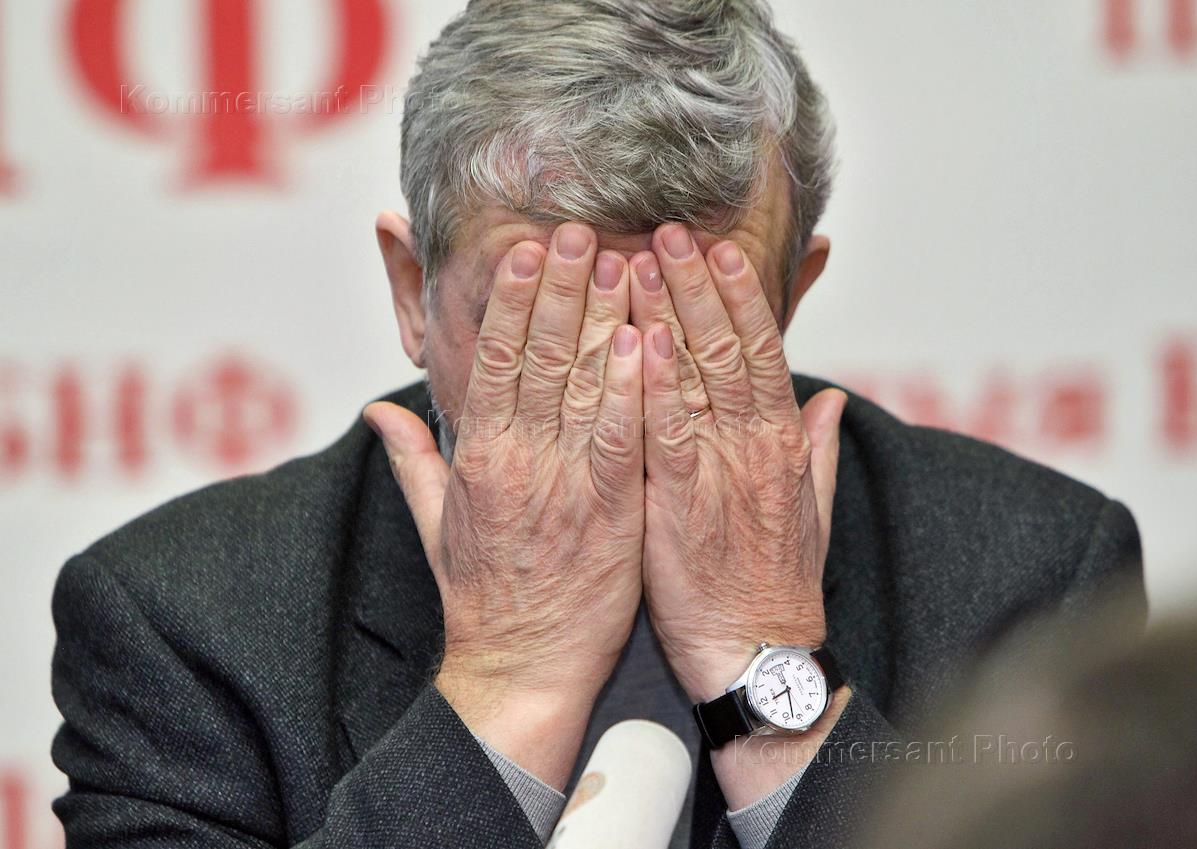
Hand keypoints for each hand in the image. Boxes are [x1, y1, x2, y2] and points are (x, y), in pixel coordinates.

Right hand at [364, 223, 643, 787]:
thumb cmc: (482, 596)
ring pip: (580, 386)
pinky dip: (630, 390)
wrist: (522, 668)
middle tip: (578, 230)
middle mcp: (516, 460)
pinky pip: (620, 440)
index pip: (492, 359)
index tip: (526, 249)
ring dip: (598, 320)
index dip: (510, 299)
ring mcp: (563, 485)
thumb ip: (411, 459)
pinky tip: (643, 343)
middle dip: (558, 288)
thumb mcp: (434, 524)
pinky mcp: (607, 513)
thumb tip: (379, 411)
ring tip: (617, 261)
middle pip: (536, 356)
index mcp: (476, 457)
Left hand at [630, 224, 845, 702]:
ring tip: (643, 257)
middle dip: (699, 282)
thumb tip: (831, 398)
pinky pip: (667, 431)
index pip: (761, 348)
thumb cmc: (773, 584)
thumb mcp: (810, 509)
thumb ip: (818, 447)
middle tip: (669, 228)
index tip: (717, 246)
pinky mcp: (682, 503)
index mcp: (781, 441)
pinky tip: (638, 340)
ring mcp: (721, 469)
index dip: (739, 293)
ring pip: (699, 374)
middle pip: (729, 344)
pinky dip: (656, 383)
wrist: (758, 652)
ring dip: (672, 311)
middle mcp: (756, 444)